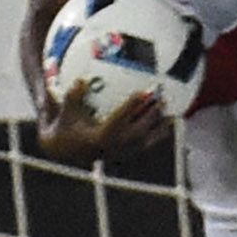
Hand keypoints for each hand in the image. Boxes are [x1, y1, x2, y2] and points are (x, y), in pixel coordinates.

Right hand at [37, 80, 169, 165]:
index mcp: (98, 138)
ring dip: (159, 126)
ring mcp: (121, 153)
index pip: (118, 120)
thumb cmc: (65, 128)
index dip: (131, 106)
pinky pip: (146, 145)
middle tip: (161, 97)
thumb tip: (80, 80)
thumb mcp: (64, 112)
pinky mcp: (126, 156)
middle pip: (137, 131)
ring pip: (145, 141)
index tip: (143, 92)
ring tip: (172, 111)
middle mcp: (112, 148)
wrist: (65, 152)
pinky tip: (169, 121)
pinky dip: (158, 133)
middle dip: (150, 115)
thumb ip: (72, 98)